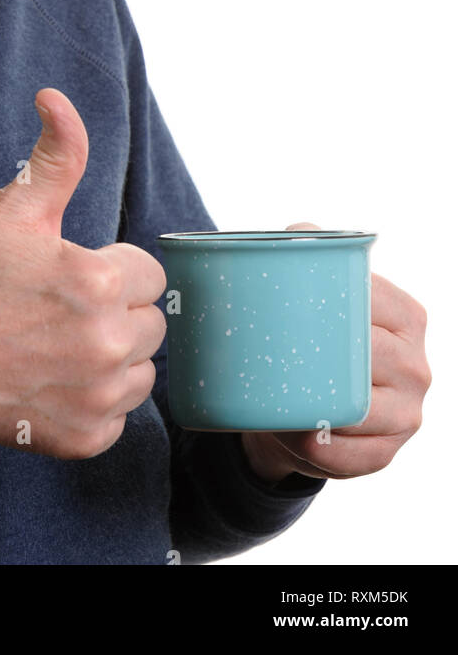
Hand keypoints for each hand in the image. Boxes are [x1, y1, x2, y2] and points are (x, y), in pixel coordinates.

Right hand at [0, 88, 167, 458]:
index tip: (67, 274)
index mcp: (98, 282)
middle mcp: (106, 343)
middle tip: (58, 309)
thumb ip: (56, 155)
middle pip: (150, 321)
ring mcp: (95, 397)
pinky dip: (94, 403)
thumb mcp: (10, 209)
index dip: (108, 267)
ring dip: (112, 358)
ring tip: (56, 344)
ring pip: (142, 370)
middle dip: (115, 310)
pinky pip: (119, 417)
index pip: (147, 272)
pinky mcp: (82, 439)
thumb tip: (56, 98)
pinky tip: (53, 381)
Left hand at [240, 222, 431, 484]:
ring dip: (316, 408)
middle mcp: (417, 365)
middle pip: (366, 359)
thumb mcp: (315, 286)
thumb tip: (295, 233)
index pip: (370, 305)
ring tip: (275, 397)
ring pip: (361, 412)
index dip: (328, 306)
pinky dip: (321, 450)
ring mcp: (409, 414)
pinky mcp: (388, 454)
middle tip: (272, 353)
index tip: (286, 309)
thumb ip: (307, 245)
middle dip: (319, 359)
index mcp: (407, 317)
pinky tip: (299, 436)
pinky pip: (354, 457)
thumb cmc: (311, 335)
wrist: (304, 404)